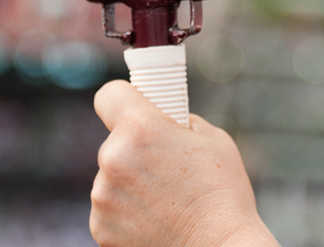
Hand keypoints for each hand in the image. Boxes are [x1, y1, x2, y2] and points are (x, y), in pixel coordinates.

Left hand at [90, 80, 278, 246]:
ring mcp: (103, 196)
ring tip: (166, 200)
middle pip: (114, 142)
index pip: (109, 95)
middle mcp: (113, 158)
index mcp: (140, 127)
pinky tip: (156, 220)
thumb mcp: (212, 140)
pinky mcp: (100, 227)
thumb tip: (166, 120)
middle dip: (136, 151)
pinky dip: (127, 213)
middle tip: (167, 167)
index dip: (123, 100)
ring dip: (130, 183)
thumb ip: (180, 123)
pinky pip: (109, 208)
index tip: (133, 108)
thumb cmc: (222, 194)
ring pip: (111, 177)